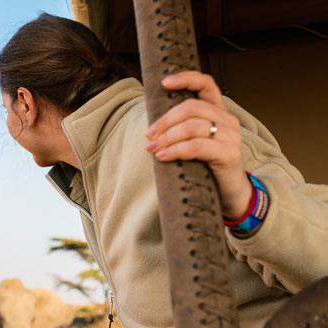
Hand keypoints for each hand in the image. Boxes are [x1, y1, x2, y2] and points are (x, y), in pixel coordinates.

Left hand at [145, 71, 252, 219]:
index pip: (206, 84)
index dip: (186, 79)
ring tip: (152, 148)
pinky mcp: (228, 154)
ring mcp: (230, 136)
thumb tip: (153, 126)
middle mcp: (227, 120)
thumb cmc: (208, 167)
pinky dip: (175, 150)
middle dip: (165, 120)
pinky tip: (163, 157)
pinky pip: (196, 146)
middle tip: (149, 135)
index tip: (165, 82)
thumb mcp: (196, 143)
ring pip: (192, 126)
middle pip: (191, 107)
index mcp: (218, 112)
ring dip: (167, 137)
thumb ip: (183, 129)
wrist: (230, 194)